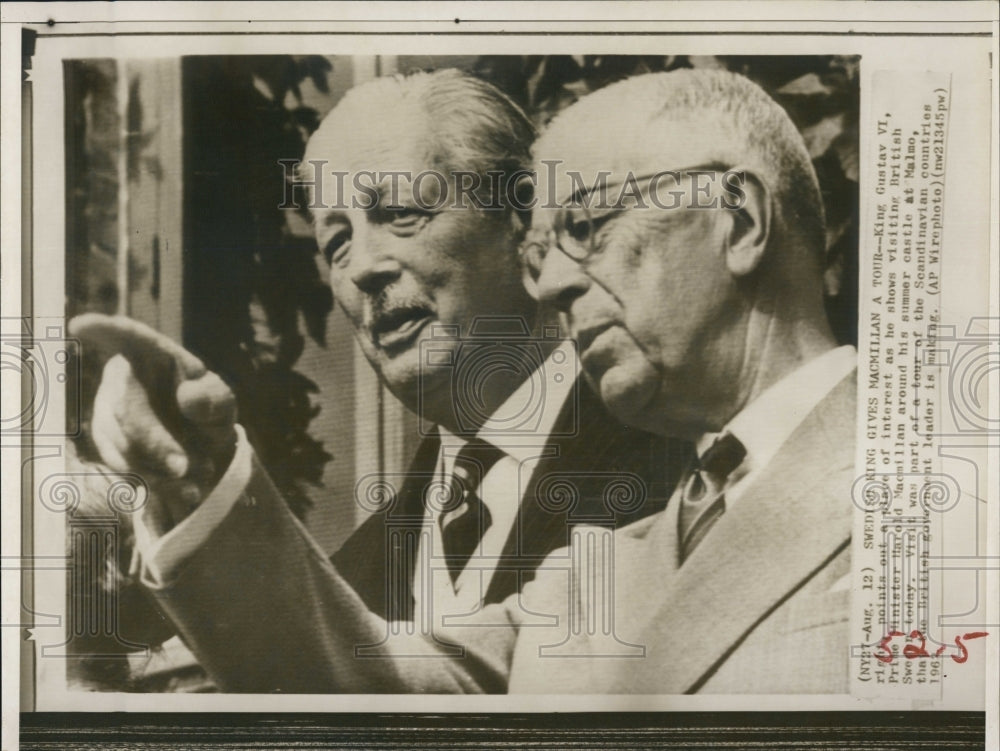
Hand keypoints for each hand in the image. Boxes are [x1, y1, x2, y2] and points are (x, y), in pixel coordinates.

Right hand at [69, 314, 237, 532]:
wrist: (201, 448)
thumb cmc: (209, 410)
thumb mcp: (221, 403)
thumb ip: (214, 398)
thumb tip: (187, 397)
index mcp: (154, 356)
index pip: (129, 337)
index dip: (105, 330)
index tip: (80, 325)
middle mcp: (123, 379)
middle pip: (127, 411)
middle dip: (157, 443)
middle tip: (186, 467)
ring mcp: (109, 411)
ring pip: (122, 444)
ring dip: (161, 466)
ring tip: (200, 474)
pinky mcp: (107, 443)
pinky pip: (123, 466)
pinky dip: (156, 481)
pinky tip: (186, 488)